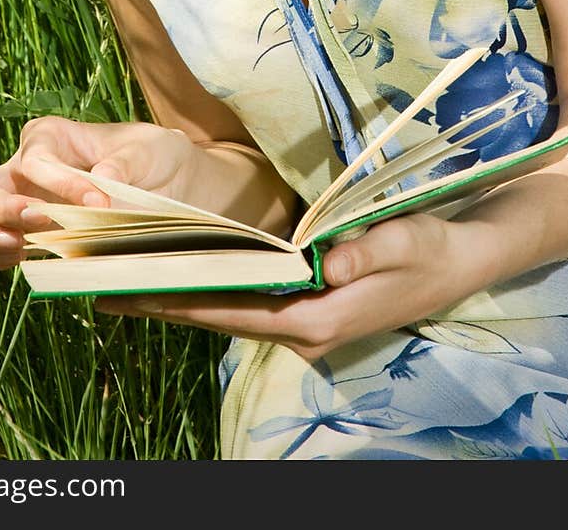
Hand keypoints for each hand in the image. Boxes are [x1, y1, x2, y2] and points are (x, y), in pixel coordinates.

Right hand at [0, 117, 197, 271]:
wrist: (170, 188)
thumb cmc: (153, 157)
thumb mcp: (149, 148)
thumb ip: (125, 161)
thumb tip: (101, 179)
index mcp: (51, 137)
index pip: (36, 157)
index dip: (60, 181)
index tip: (98, 204)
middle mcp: (26, 171)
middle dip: (2, 206)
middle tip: (41, 220)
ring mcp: (21, 207)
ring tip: (19, 246)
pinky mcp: (28, 240)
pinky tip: (25, 261)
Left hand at [92, 210, 482, 360]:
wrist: (461, 258)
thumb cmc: (430, 248)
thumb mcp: (402, 242)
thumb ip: (363, 253)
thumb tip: (324, 261)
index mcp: (318, 317)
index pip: (235, 310)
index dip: (182, 300)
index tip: (134, 290)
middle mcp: (304, 325)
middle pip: (221, 312)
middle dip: (165, 297)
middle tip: (106, 282)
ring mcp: (305, 317)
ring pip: (230, 306)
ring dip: (183, 291)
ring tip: (128, 274)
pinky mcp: (309, 303)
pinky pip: (248, 297)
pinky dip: (212, 284)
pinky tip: (183, 266)